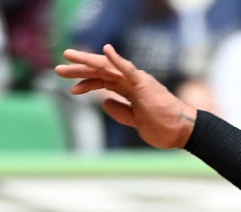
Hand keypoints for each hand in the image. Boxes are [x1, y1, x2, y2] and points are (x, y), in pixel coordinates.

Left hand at [55, 45, 194, 148]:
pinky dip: (117, 59)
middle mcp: (130, 81)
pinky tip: (105, 50)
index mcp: (128, 90)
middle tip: (59, 67)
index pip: (102, 81)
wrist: (181, 132)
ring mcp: (136, 80)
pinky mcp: (143, 84)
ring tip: (69, 57)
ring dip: (87, 61)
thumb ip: (120, 111)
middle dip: (79, 68)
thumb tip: (104, 102)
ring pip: (107, 67)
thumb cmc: (163, 128)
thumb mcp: (135, 122)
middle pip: (100, 71)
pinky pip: (128, 69)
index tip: (70, 88)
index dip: (85, 83)